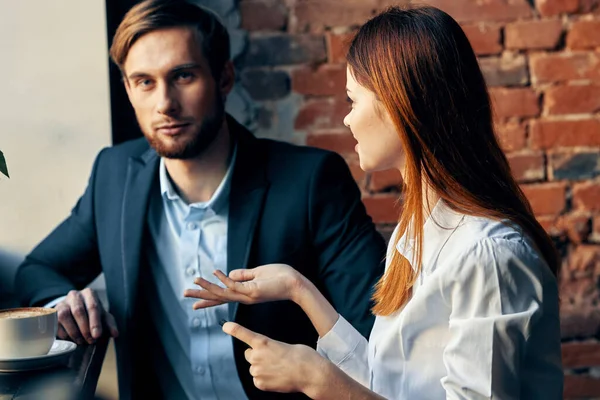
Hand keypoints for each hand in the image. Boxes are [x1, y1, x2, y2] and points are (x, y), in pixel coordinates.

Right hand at [55, 288, 118, 344]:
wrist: (74, 309)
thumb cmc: (91, 313)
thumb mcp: (103, 317)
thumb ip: (110, 324)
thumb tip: (115, 333)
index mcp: (89, 294)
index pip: (93, 306)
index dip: (95, 322)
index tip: (97, 335)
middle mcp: (75, 295)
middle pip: (78, 311)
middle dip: (85, 328)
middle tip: (90, 340)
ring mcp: (62, 303)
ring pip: (64, 316)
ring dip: (73, 331)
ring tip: (81, 341)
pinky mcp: (52, 312)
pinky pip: (55, 323)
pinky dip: (63, 333)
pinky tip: (71, 339)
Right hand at [184, 264, 305, 309]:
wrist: (296, 284)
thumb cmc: (280, 278)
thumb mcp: (259, 274)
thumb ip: (244, 275)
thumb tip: (229, 274)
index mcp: (244, 294)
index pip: (222, 297)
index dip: (208, 298)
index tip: (194, 302)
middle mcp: (244, 297)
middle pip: (218, 297)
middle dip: (202, 295)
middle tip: (184, 294)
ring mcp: (248, 295)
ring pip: (223, 293)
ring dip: (208, 286)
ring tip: (194, 280)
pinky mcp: (253, 291)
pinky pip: (235, 285)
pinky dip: (224, 279)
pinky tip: (215, 272)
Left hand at [223, 321, 324, 393]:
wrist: (310, 374)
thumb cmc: (302, 357)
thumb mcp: (285, 345)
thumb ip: (270, 349)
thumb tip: (266, 357)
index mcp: (264, 342)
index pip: (244, 334)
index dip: (234, 330)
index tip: (225, 326)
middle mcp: (257, 356)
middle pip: (250, 354)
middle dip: (258, 355)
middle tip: (274, 357)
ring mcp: (257, 371)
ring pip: (254, 367)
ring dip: (263, 367)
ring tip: (279, 368)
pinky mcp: (260, 384)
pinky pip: (258, 379)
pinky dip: (265, 379)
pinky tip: (277, 377)